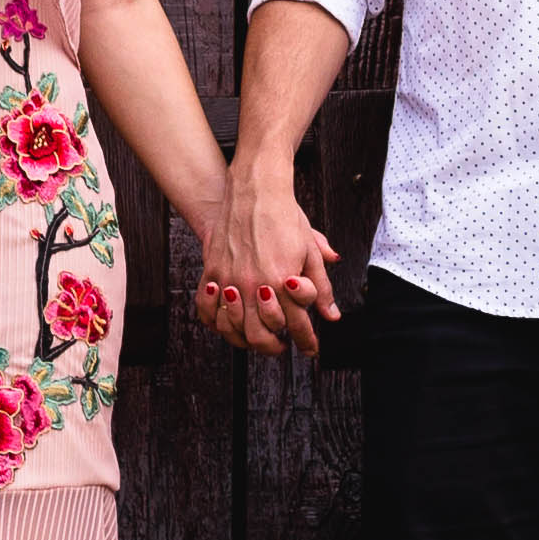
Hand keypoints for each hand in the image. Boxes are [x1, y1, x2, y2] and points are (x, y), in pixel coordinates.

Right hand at [214, 170, 339, 353]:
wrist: (254, 191)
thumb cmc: (285, 218)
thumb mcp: (309, 251)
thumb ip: (320, 287)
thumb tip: (331, 315)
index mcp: (281, 280)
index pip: (296, 325)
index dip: (307, 341)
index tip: (311, 348)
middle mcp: (254, 284)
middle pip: (261, 336)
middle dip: (275, 348)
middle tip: (282, 347)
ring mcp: (230, 280)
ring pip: (233, 328)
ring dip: (246, 340)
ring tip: (257, 337)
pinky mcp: (212, 272)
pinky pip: (207, 309)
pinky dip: (216, 322)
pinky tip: (227, 322)